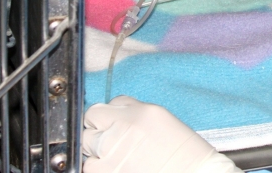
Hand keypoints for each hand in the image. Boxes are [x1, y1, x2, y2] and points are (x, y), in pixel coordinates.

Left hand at [82, 96, 242, 172]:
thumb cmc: (184, 154)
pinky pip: (88, 166)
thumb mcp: (162, 121)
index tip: (112, 123)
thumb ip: (135, 113)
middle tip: (112, 140)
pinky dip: (98, 167)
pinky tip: (116, 168)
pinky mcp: (104, 171)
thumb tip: (116, 114)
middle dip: (99, 128)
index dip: (109, 115)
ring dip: (96, 149)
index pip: (107, 104)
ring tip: (116, 157)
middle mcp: (122, 128)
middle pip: (91, 119)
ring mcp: (110, 151)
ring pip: (86, 144)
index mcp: (140, 112)